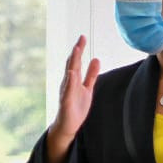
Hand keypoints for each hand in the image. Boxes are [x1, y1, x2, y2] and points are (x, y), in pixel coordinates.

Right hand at [47, 35, 99, 162]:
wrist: (68, 125)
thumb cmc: (76, 107)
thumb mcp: (87, 89)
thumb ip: (91, 75)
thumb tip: (96, 59)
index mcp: (73, 79)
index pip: (76, 61)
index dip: (79, 49)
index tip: (82, 37)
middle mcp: (68, 83)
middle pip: (72, 64)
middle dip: (76, 52)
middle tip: (80, 39)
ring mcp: (66, 92)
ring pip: (69, 74)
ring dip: (72, 62)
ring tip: (76, 51)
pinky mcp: (66, 102)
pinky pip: (68, 90)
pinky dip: (70, 82)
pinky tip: (72, 74)